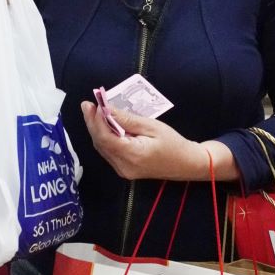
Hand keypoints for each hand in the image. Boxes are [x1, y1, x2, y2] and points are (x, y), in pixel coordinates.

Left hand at [80, 101, 206, 180]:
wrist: (186, 164)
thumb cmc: (173, 144)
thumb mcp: (151, 126)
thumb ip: (127, 119)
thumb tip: (106, 109)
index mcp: (132, 155)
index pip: (105, 138)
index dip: (96, 120)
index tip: (94, 104)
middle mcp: (123, 166)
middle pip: (100, 143)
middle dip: (92, 122)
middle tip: (87, 104)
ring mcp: (123, 170)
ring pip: (102, 147)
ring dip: (97, 129)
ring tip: (93, 111)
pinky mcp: (124, 169)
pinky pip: (109, 151)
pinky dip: (105, 137)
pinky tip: (104, 124)